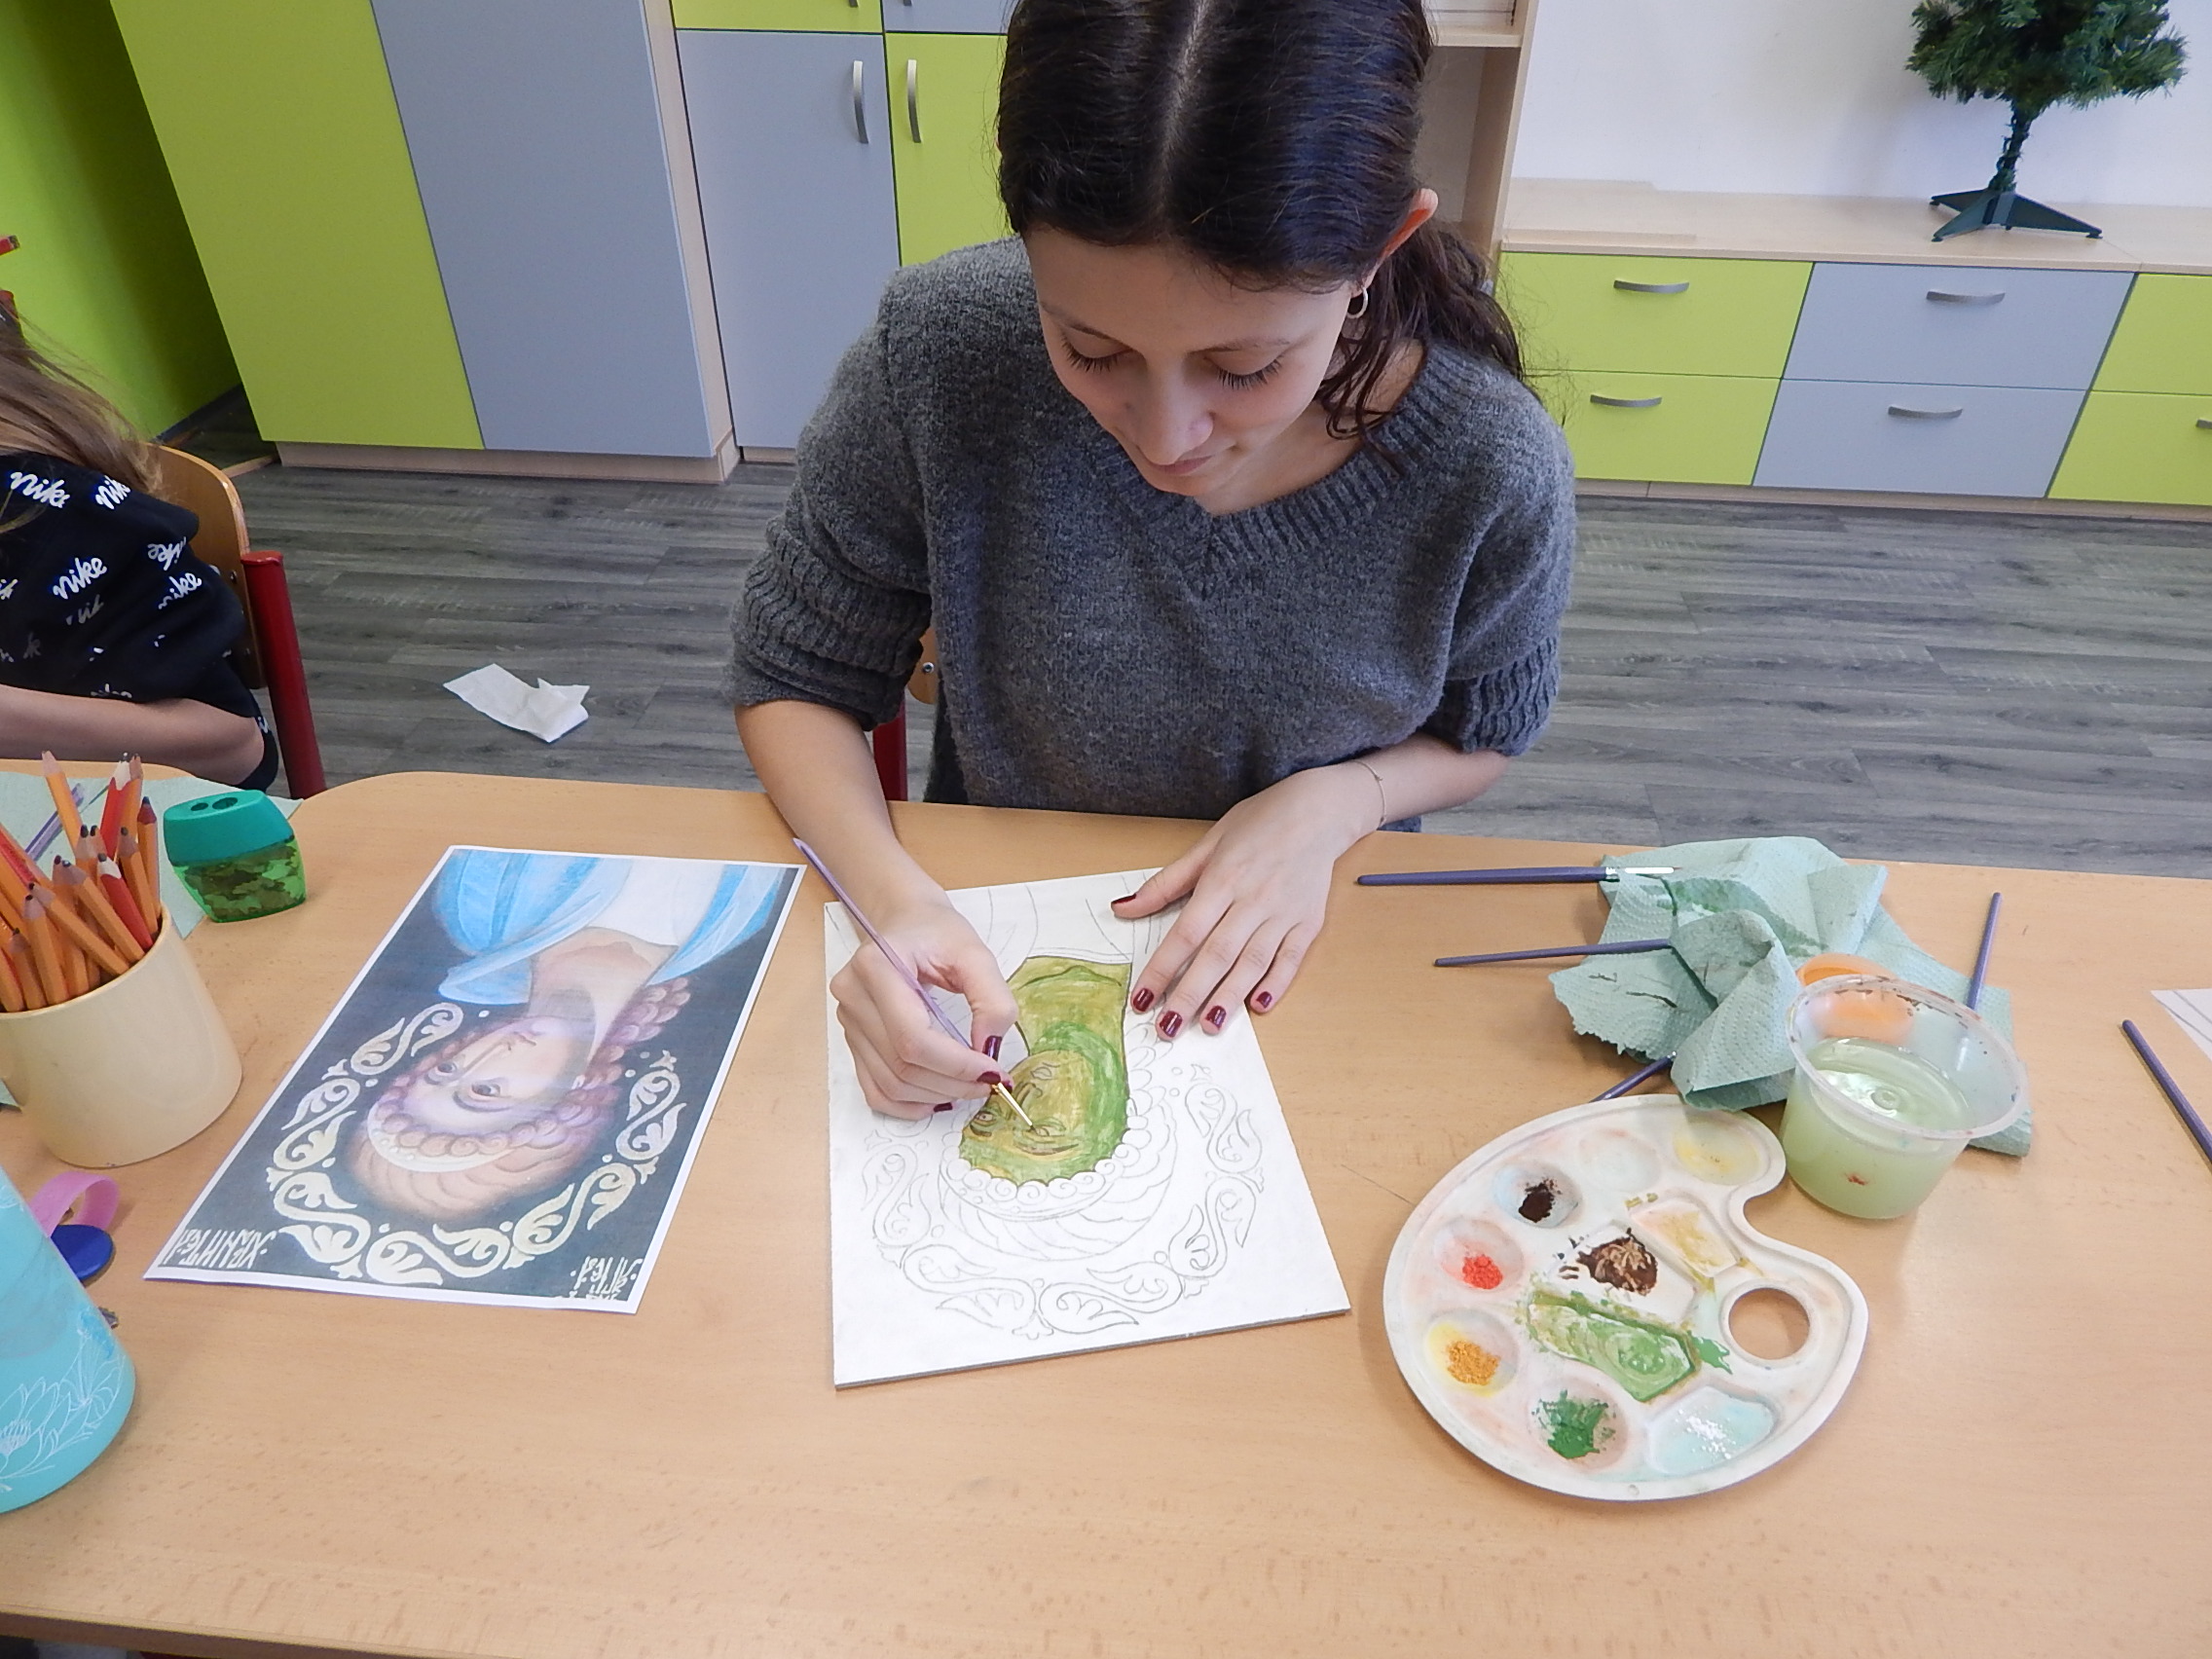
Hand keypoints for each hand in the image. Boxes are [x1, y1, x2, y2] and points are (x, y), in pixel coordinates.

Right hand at [832, 895, 1019, 1119]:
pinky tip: (937, 1097)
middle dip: (952, 1082)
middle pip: (901, 1065)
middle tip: (990, 1081)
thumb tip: (990, 1051)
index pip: (912, 1036)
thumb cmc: (936, 932)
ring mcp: (847, 1021)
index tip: (994, 1070)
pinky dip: (906, 1104)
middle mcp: (852, 996)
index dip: (956, 1064)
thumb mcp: (974, 954)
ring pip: (890, 1083)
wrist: (904, 922)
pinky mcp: (852, 1039)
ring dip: (936, 1095)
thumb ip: (992, 999)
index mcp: (876, 967)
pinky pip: (874, 1088)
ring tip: (970, 1085)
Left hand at [1115, 763, 1376, 1040]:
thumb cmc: (1258, 824)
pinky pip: (1291, 958)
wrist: (1318, 810)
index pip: (1186, 932)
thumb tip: (1122, 909)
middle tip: (1168, 1029)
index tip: (1142, 998)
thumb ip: (1165, 883)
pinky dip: (1277, 983)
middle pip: (1217, 955)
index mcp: (1223, 879)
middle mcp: (1253, 899)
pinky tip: (1259, 1005)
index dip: (1162, 968)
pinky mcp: (1308, 922)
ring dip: (1230, 997)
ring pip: (1253, 962)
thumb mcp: (1207, 845)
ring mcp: (1283, 912)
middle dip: (1190, 994)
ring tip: (1208, 1026)